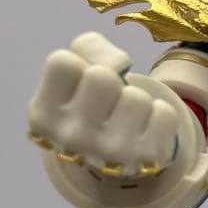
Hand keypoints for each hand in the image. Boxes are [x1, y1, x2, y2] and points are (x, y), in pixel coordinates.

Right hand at [28, 32, 179, 178]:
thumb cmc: (92, 105)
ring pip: (137, 96)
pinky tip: (144, 132)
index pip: (62, 62)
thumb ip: (87, 48)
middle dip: (112, 82)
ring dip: (138, 101)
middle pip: (102, 76)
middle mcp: (70, 139)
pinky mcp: (145, 159)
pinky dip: (161, 116)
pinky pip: (165, 113)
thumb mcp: (75, 75)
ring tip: (126, 120)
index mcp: (42, 118)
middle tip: (108, 104)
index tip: (81, 88)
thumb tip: (120, 63)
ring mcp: (109, 153)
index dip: (79, 67)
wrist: (115, 159)